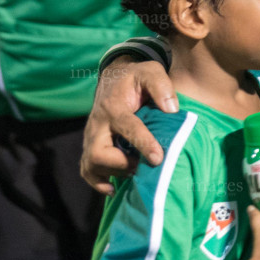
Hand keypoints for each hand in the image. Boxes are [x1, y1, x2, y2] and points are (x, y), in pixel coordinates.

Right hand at [80, 57, 176, 194]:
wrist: (113, 79)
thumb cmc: (136, 78)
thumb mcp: (150, 72)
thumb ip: (161, 87)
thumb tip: (172, 110)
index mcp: (114, 106)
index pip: (127, 128)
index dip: (143, 144)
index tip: (158, 159)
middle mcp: (97, 124)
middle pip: (98, 153)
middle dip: (122, 164)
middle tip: (142, 164)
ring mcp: (90, 137)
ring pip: (91, 165)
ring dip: (114, 173)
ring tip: (134, 170)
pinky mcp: (89, 147)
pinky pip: (86, 170)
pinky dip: (98, 183)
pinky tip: (114, 188)